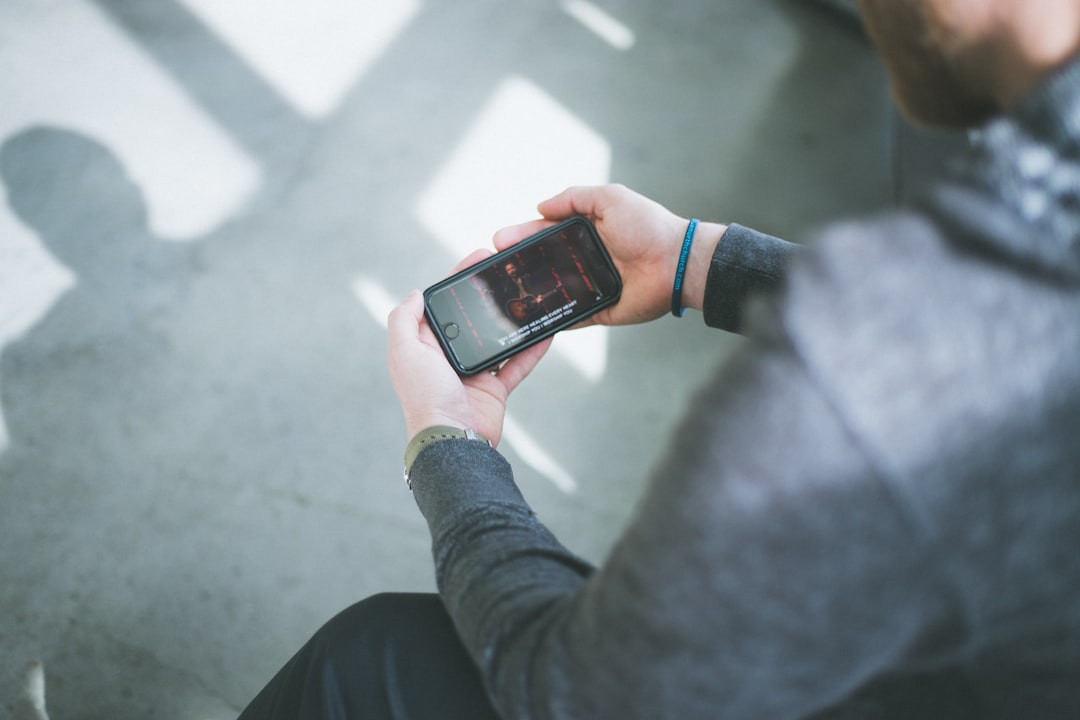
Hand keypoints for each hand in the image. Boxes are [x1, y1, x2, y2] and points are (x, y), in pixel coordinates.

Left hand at [387, 250, 551, 445]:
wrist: (452, 439)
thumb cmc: (424, 396)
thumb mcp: (404, 352)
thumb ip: (404, 319)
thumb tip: (416, 292)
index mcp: (425, 345)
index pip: (444, 304)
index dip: (459, 279)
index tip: (479, 258)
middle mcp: (449, 357)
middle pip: (472, 318)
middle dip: (489, 295)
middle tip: (508, 271)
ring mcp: (474, 373)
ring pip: (497, 340)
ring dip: (513, 321)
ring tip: (530, 297)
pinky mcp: (495, 389)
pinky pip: (517, 366)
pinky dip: (531, 351)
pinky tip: (545, 333)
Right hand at [493, 185, 725, 325]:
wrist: (675, 262)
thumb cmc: (646, 226)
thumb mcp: (609, 198)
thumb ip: (574, 198)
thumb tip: (539, 206)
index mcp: (585, 232)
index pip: (545, 233)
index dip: (521, 235)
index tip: (498, 239)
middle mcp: (584, 260)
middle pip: (542, 263)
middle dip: (516, 264)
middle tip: (491, 266)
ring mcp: (589, 287)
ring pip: (551, 292)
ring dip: (528, 292)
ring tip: (500, 293)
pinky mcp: (597, 312)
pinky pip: (569, 318)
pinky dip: (550, 320)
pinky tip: (525, 320)